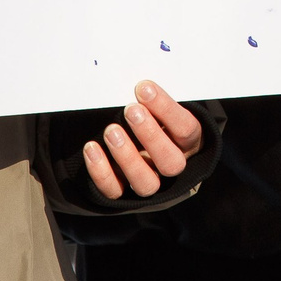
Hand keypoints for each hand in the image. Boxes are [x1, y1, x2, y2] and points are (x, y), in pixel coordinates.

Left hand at [78, 79, 204, 200]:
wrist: (138, 149)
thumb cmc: (153, 120)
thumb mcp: (160, 110)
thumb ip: (153, 102)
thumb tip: (138, 84)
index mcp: (188, 144)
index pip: (186, 130)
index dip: (167, 110)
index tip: (144, 88)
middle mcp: (172, 167)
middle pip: (171, 163)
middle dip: (150, 135)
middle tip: (131, 110)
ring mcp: (150, 183)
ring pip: (146, 183)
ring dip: (127, 156)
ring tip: (111, 130)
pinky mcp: (124, 197)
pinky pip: (114, 191)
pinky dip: (101, 171)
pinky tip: (91, 148)